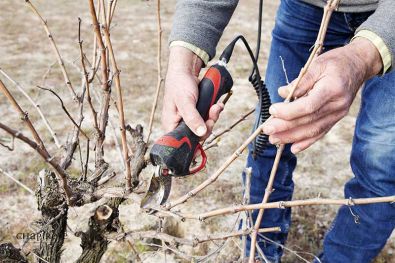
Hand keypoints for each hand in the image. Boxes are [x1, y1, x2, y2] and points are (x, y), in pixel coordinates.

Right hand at [161, 46, 222, 137]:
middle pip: (196, 137)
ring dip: (212, 118)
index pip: (180, 143)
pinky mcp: (197, 114)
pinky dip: (213, 113)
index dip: (191, 146)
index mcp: (171, 125)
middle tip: (212, 118)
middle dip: (207, 127)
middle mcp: (179, 125)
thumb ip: (192, 118)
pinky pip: (207, 119)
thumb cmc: (179, 85)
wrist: (186, 71)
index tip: (201, 146)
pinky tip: (217, 105)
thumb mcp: (186, 101)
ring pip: (204, 128)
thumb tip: (201, 133)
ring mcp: (189, 120)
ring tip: (216, 107)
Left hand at [263, 38, 382, 152]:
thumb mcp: (317, 65)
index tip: (272, 110)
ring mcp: (338, 114)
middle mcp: (337, 105)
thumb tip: (282, 93)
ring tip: (274, 139)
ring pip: (313, 130)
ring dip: (292, 137)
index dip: (288, 111)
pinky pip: (321, 133)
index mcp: (332, 89)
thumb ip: (300, 81)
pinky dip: (306, 142)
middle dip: (285, 127)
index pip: (308, 106)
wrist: (359, 65)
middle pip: (308, 121)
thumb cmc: (335, 62)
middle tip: (267, 129)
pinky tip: (293, 148)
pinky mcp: (336, 118)